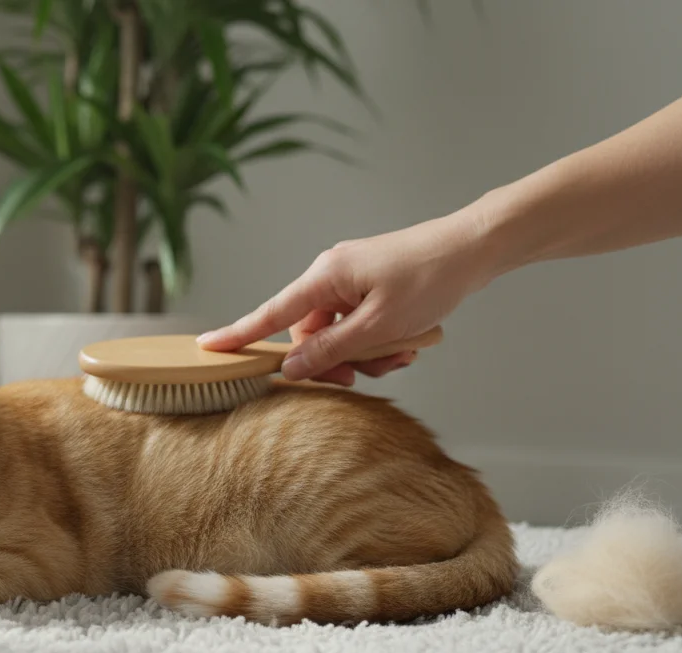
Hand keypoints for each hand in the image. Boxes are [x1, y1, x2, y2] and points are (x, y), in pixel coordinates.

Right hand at [198, 211, 497, 384]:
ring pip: (339, 333)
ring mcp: (351, 279)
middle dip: (336, 359)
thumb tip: (290, 367)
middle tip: (364, 375)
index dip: (240, 334)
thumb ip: (331, 349)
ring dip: (365, 353)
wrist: (473, 249)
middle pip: (309, 333)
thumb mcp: (379, 327)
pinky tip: (407, 343)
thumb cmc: (430, 280)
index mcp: (324, 277)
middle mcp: (331, 275)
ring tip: (401, 354)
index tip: (208, 347)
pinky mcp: (371, 284)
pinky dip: (378, 340)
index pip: (270, 313)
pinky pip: (359, 323)